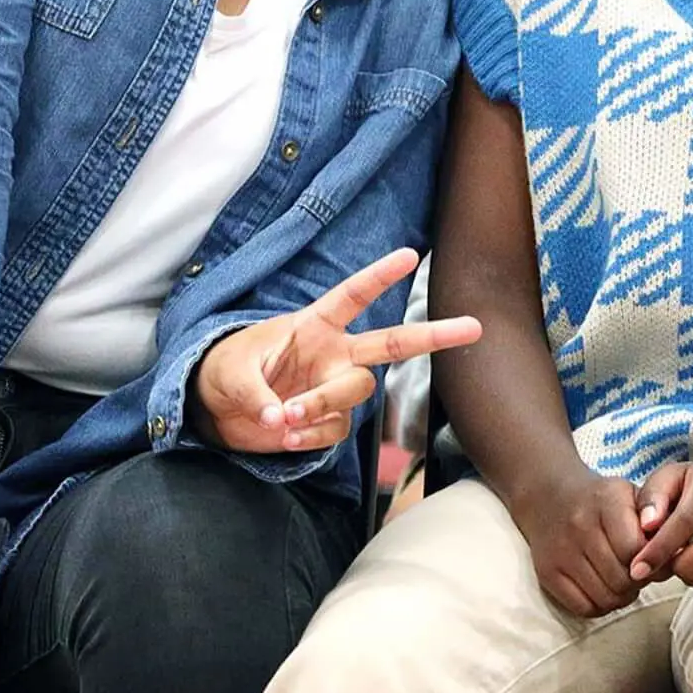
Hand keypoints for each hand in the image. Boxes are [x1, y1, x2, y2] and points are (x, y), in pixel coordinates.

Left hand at [192, 250, 480, 454]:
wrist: (219, 410)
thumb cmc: (226, 371)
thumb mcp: (229, 371)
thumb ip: (255, 392)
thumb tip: (278, 417)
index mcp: (314, 325)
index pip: (352, 296)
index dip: (380, 276)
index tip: (410, 255)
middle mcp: (334, 353)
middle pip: (392, 344)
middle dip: (434, 335)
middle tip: (474, 327)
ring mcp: (334, 387)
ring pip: (356, 393)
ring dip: (322, 407)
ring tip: (284, 418)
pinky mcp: (327, 421)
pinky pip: (335, 430)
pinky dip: (309, 438)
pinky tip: (285, 436)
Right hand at [510, 469, 647, 617]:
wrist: (549, 496)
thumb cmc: (602, 501)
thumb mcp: (631, 494)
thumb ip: (656, 518)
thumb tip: (675, 553)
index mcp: (607, 501)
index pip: (636, 549)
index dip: (651, 562)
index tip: (655, 560)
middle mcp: (581, 525)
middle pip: (622, 578)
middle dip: (638, 581)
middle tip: (640, 574)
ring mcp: (562, 551)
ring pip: (605, 597)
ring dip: (622, 596)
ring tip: (623, 581)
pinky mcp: (548, 573)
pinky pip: (583, 608)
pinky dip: (600, 606)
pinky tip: (604, 589)